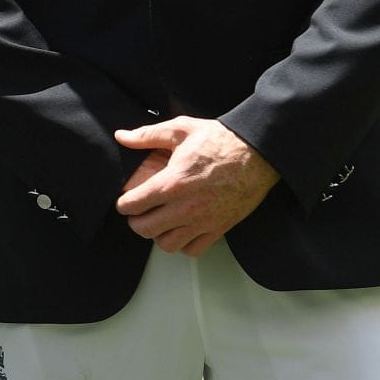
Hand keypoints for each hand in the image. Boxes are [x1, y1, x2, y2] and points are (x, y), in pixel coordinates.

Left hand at [112, 117, 278, 255]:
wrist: (257, 153)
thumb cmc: (220, 140)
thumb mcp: (180, 129)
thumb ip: (147, 135)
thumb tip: (121, 136)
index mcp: (172, 182)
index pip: (133, 205)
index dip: (124, 204)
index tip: (125, 200)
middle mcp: (185, 207)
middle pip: (145, 229)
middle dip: (136, 221)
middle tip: (138, 213)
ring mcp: (203, 221)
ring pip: (167, 244)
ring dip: (158, 235)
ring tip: (159, 222)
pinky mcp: (219, 228)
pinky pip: (193, 250)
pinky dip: (183, 245)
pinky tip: (181, 230)